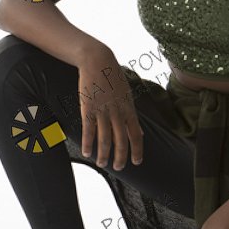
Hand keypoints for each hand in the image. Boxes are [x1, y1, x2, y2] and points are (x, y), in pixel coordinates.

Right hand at [77, 47, 143, 171]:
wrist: (97, 60)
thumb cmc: (113, 77)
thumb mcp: (128, 95)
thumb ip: (133, 115)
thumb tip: (141, 132)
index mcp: (129, 108)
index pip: (136, 134)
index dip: (137, 150)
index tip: (137, 162)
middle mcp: (117, 112)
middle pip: (121, 140)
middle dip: (121, 157)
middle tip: (119, 168)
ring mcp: (103, 111)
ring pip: (105, 139)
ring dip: (104, 154)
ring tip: (102, 164)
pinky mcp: (88, 108)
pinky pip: (89, 130)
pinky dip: (88, 143)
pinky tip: (87, 153)